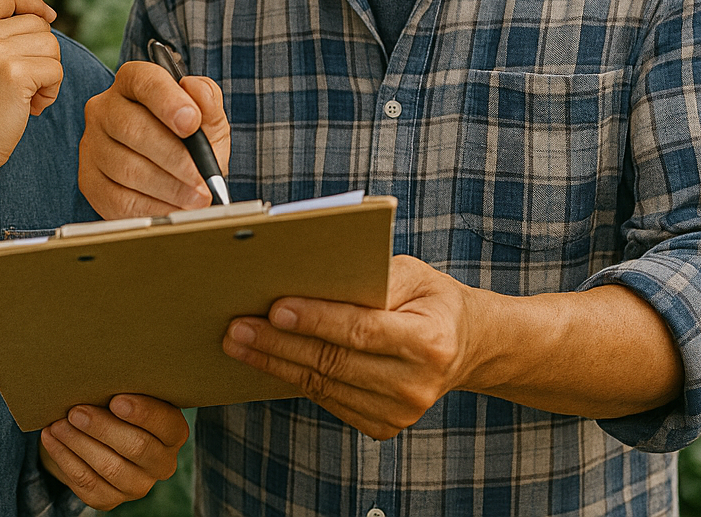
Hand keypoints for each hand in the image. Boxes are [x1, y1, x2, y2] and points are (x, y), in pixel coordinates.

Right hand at [0, 0, 63, 178]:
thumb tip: (43, 15)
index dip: (33, 2)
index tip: (48, 19)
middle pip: (37, 23)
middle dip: (42, 53)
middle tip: (26, 84)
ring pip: (50, 45)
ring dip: (48, 74)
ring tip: (26, 98)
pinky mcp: (14, 74)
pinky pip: (55, 69)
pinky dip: (52, 91)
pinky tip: (31, 108)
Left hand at [39, 394, 188, 508]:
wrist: (100, 437)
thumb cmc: (116, 405)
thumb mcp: (130, 394)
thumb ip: (126, 387)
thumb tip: (100, 371)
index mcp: (174, 434)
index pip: (166, 425)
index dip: (143, 413)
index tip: (116, 399)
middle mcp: (162, 464)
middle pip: (136, 447)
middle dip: (103, 428)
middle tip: (76, 411)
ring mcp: (137, 486)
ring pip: (110, 468)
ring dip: (79, 443)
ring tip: (58, 424)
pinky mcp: (111, 500)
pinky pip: (88, 484)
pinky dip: (66, 459)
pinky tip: (51, 439)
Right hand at [79, 60, 229, 216]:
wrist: (175, 175)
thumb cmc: (190, 142)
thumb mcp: (208, 118)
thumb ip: (208, 100)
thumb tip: (195, 89)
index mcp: (133, 82)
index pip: (144, 81)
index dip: (168, 101)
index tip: (192, 123)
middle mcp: (105, 108)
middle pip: (132, 128)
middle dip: (174, 157)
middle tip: (202, 179)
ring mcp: (92, 145)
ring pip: (126, 168)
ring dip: (168, 187)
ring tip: (196, 198)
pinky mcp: (89, 181)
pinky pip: (118, 198)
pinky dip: (152, 208)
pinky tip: (175, 209)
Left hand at [221, 255, 482, 439]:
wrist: (463, 346)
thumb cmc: (429, 300)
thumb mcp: (412, 274)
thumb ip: (370, 278)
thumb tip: (309, 280)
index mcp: (429, 341)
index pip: (360, 330)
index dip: (316, 320)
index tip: (275, 309)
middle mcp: (417, 384)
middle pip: (334, 362)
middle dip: (279, 344)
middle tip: (238, 328)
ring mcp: (401, 412)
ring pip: (324, 386)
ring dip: (276, 364)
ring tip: (240, 343)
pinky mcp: (384, 426)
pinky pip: (329, 401)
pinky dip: (295, 379)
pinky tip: (269, 361)